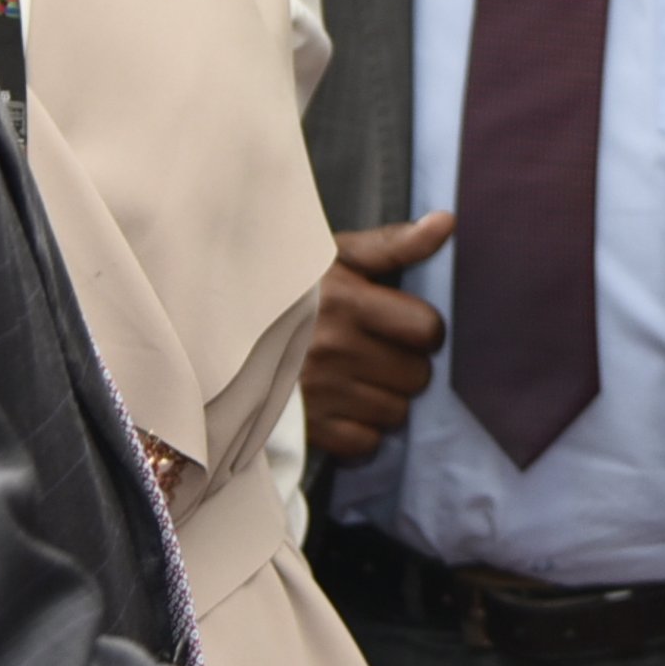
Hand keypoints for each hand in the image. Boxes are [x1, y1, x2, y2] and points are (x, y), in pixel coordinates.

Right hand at [303, 214, 453, 461]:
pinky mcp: (306, 429)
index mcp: (347, 302)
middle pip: (417, 376)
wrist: (217, 330)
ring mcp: (321, 393)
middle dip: (406, 366)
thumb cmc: (288, 289)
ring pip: (395, 413)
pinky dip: (361, 431)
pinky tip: (345, 408)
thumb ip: (393, 244)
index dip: (423, 329)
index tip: (404, 325)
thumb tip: (447, 222)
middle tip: (379, 353)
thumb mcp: (335, 257)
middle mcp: (335, 349)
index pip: (426, 330)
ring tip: (360, 379)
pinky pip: (365, 444)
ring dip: (386, 399)